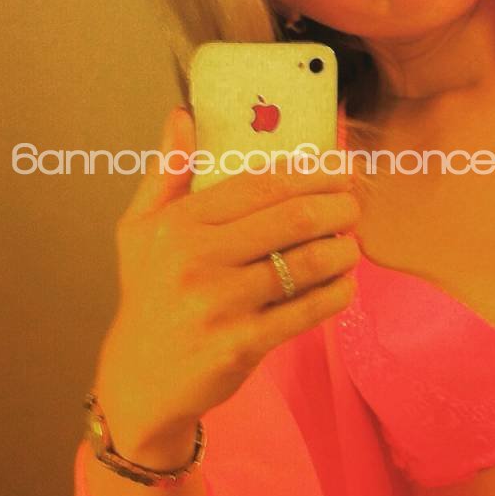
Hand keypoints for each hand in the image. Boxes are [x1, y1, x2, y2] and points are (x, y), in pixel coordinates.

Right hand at [92, 106, 359, 464]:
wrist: (139, 379)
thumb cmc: (148, 294)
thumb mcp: (140, 229)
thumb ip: (167, 171)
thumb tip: (184, 116)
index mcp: (178, 225)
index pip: (260, 184)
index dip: (311, 171)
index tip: (340, 168)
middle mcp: (197, 261)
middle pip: (292, 218)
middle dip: (338, 205)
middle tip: (355, 204)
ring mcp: (220, 305)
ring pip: (307, 263)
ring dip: (343, 249)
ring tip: (350, 245)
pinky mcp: (243, 344)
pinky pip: (307, 310)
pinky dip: (337, 293)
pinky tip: (344, 283)